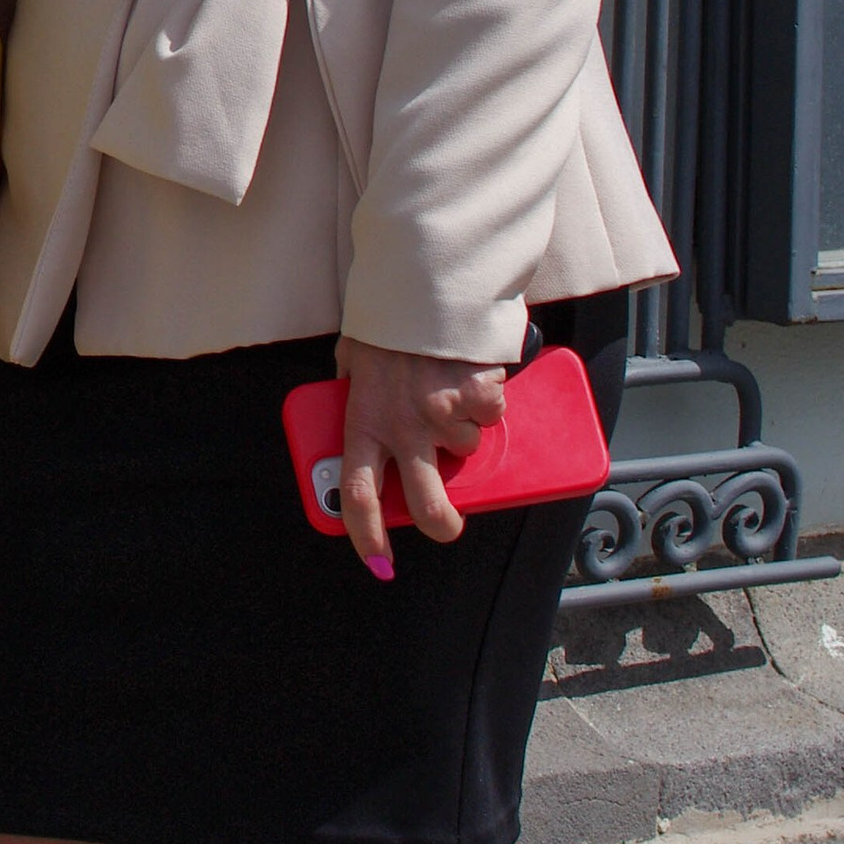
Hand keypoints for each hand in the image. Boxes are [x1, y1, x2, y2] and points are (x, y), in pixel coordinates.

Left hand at [334, 335, 508, 576]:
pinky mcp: (477, 397)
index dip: (368, 537)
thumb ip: (355, 395)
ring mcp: (444, 415)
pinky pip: (490, 414)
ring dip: (462, 430)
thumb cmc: (385, 323)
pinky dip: (486, 399)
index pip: (358, 495)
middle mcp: (403, 428)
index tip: (379, 562)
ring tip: (446, 391)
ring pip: (466, 449)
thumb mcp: (353, 362)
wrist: (421, 282)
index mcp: (364, 422)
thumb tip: (355, 417)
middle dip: (441, 524)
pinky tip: (469, 373)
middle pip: (427, 504)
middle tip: (447, 524)